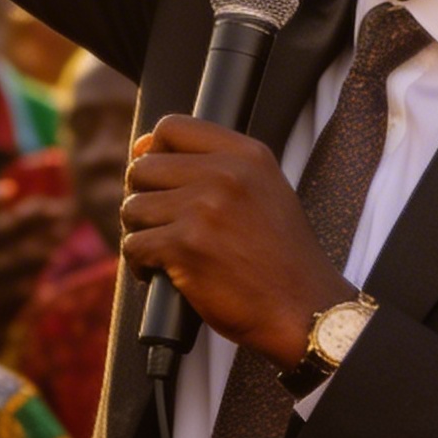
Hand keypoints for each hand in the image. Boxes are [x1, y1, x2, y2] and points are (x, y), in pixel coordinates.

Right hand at [0, 182, 72, 354]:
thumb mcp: (4, 254)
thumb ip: (28, 234)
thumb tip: (64, 210)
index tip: (8, 188)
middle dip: (24, 222)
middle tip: (55, 212)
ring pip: (0, 264)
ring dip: (29, 254)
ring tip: (55, 247)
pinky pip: (0, 296)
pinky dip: (17, 289)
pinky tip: (36, 286)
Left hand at [120, 116, 352, 369]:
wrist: (304, 310)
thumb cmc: (281, 258)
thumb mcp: (266, 191)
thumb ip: (217, 166)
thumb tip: (144, 147)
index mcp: (247, 155)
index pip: (172, 127)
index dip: (153, 151)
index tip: (155, 177)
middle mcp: (225, 174)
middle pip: (144, 168)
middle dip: (144, 198)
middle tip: (160, 225)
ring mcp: (204, 209)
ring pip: (133, 208)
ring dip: (140, 233)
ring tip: (163, 251)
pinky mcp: (186, 246)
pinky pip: (134, 245)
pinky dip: (140, 264)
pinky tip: (159, 274)